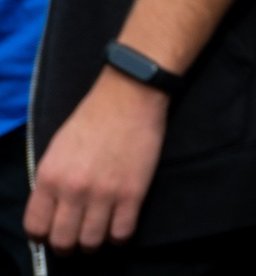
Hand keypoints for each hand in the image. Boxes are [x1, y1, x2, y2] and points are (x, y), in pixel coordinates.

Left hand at [25, 70, 167, 250]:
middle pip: (63, 241)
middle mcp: (73, 190)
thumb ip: (51, 182)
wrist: (129, 96)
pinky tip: (119, 226)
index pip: (36, 227)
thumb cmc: (92, 119)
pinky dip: (119, 237)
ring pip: (92, 242)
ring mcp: (104, 193)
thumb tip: (53, 211)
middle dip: (68, 245)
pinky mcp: (133, 193)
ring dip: (94, 243)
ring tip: (99, 232)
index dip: (43, 236)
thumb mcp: (57, 150)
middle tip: (77, 237)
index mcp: (49, 177)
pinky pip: (123, 232)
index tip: (53, 232)